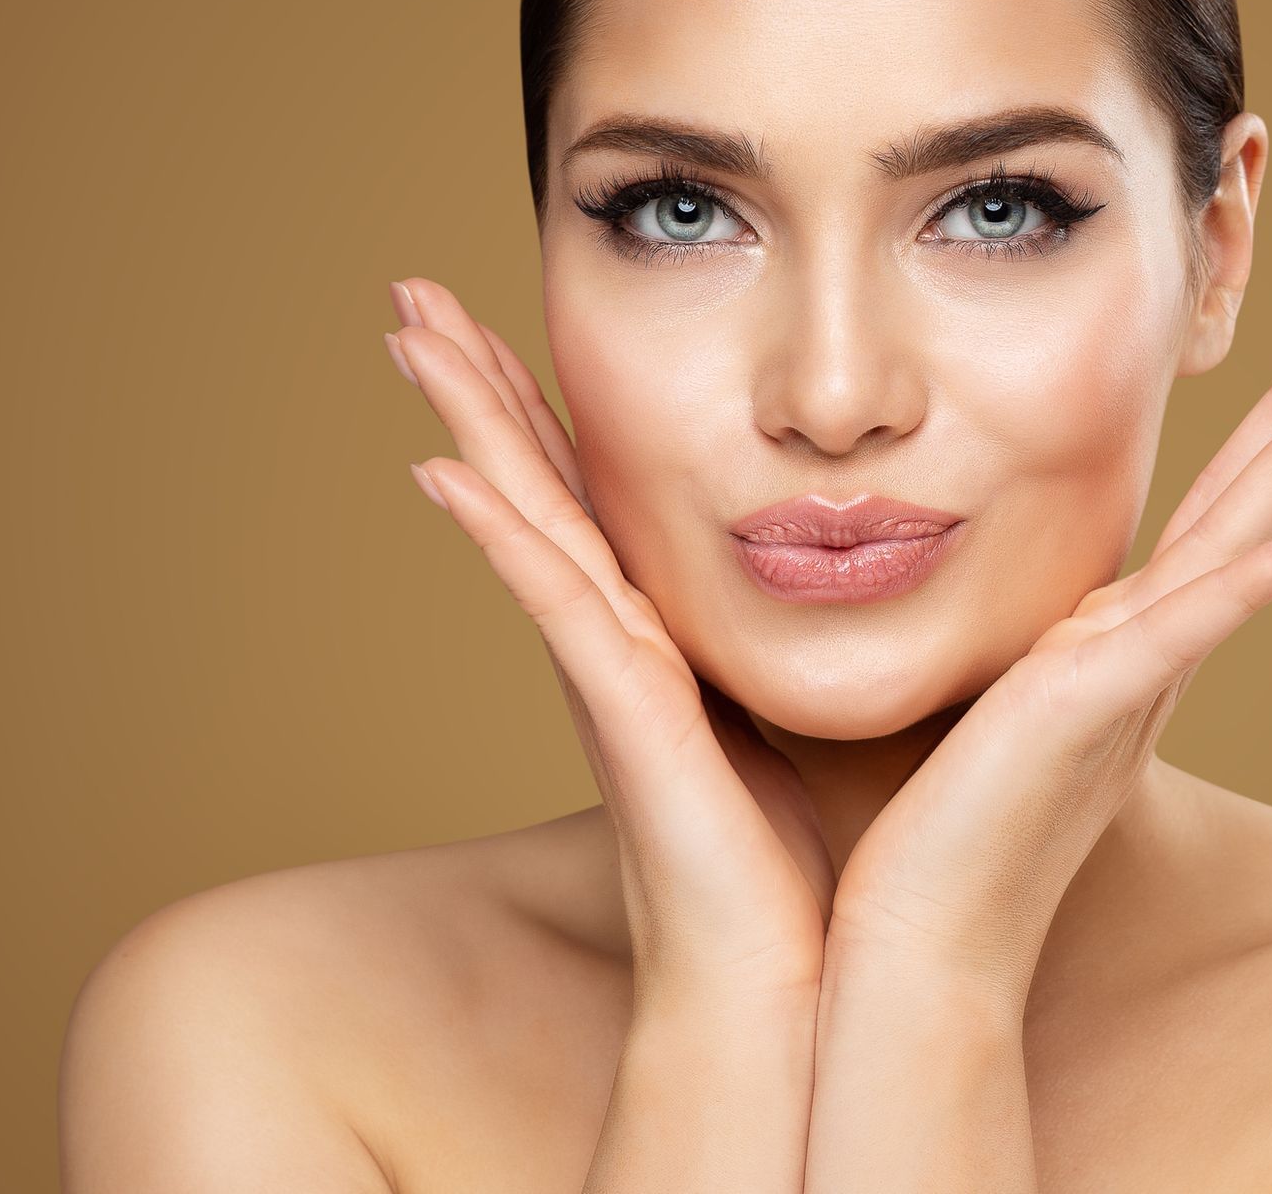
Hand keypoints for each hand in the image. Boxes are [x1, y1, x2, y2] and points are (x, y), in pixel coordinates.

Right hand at [382, 277, 835, 1013]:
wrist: (782, 982)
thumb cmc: (800, 863)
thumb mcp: (800, 710)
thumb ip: (802, 640)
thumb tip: (863, 573)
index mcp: (654, 636)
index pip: (588, 494)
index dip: (540, 407)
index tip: (504, 319)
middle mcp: (612, 642)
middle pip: (532, 482)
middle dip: (476, 381)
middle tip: (413, 289)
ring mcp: (606, 672)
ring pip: (524, 517)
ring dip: (467, 419)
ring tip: (408, 330)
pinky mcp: (623, 712)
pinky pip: (552, 603)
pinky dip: (497, 534)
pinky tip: (443, 468)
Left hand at [822, 316, 1271, 1009]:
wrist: (921, 938)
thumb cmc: (940, 831)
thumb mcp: (989, 702)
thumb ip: (1021, 652)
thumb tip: (993, 591)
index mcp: (1118, 649)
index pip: (1203, 524)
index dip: (1259, 444)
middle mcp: (1142, 658)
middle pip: (1243, 513)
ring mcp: (1127, 682)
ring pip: (1233, 548)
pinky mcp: (1088, 712)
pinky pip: (1181, 637)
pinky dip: (1246, 593)